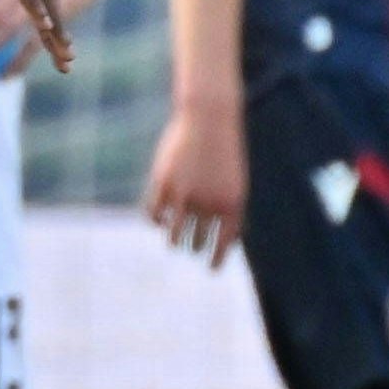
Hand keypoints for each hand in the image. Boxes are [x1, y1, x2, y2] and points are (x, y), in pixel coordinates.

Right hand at [144, 99, 247, 266]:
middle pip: (197, 240)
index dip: (216, 260)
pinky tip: (160, 221)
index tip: (210, 269)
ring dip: (174, 241)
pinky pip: (155, 214)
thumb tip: (223, 243)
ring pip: (173, 233)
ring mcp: (184, 194)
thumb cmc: (225, 152)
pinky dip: (156, 221)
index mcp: (231, 204)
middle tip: (192, 248)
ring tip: (174, 243)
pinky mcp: (164, 183)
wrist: (210, 118)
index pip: (222, 243)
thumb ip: (229, 212)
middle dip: (194, 247)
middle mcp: (208, 203)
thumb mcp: (234, 182)